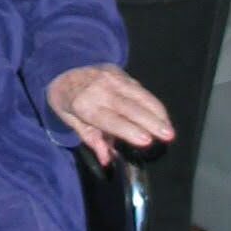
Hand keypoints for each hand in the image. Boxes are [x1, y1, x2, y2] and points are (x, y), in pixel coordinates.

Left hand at [46, 65, 174, 167]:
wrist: (61, 69)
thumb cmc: (67, 102)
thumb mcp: (72, 123)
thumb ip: (92, 141)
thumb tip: (108, 161)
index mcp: (84, 106)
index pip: (110, 119)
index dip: (129, 130)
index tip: (147, 140)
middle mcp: (99, 90)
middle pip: (129, 107)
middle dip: (151, 121)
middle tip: (169, 135)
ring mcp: (110, 78)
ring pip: (139, 95)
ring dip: (157, 111)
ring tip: (169, 127)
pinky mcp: (119, 72)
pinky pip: (139, 88)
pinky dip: (152, 102)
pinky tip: (161, 115)